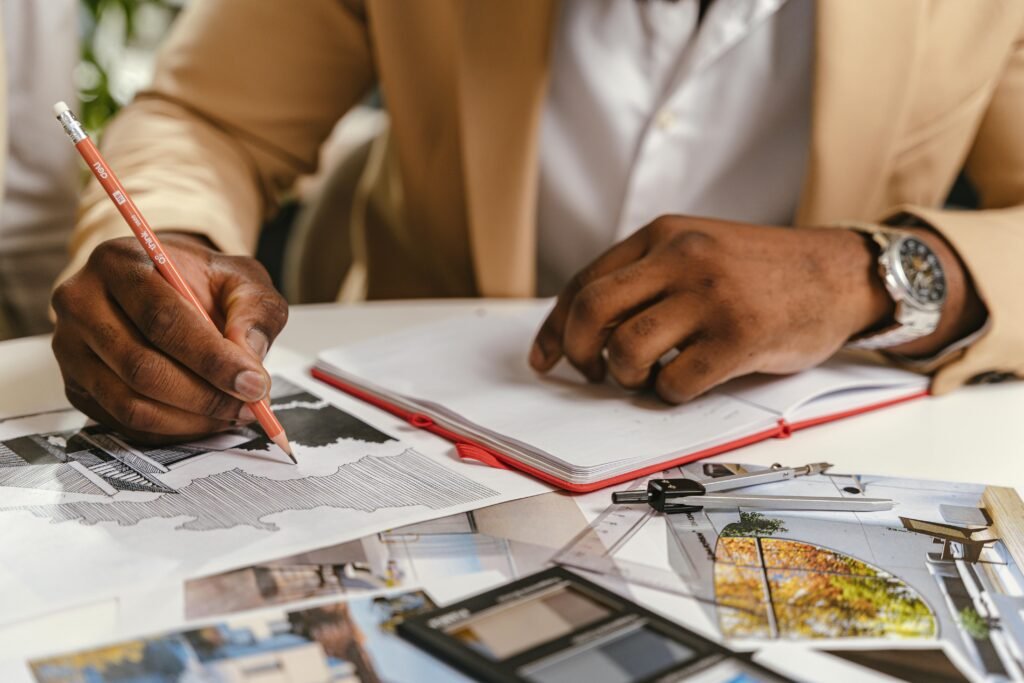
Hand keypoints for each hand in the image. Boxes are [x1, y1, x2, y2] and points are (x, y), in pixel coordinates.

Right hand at [51, 234, 287, 442]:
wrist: (164, 286)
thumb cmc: (201, 282)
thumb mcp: (241, 278)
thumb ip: (254, 311)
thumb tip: (250, 358)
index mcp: (119, 263)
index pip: (161, 318)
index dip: (211, 358)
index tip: (254, 383)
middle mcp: (81, 303)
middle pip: (141, 366)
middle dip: (206, 395)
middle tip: (251, 405)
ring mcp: (70, 348)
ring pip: (130, 403)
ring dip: (192, 419)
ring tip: (234, 413)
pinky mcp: (76, 385)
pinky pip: (124, 423)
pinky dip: (174, 430)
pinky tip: (206, 419)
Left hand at [529, 216, 892, 402]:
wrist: (839, 272)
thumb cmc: (762, 271)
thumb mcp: (698, 249)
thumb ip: (647, 276)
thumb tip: (584, 331)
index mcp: (663, 234)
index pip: (584, 282)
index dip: (554, 328)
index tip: (546, 359)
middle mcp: (682, 258)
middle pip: (592, 312)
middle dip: (579, 353)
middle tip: (593, 372)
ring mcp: (711, 296)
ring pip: (627, 350)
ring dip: (624, 377)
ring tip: (647, 376)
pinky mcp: (740, 337)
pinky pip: (674, 383)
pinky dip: (668, 395)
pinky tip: (686, 383)